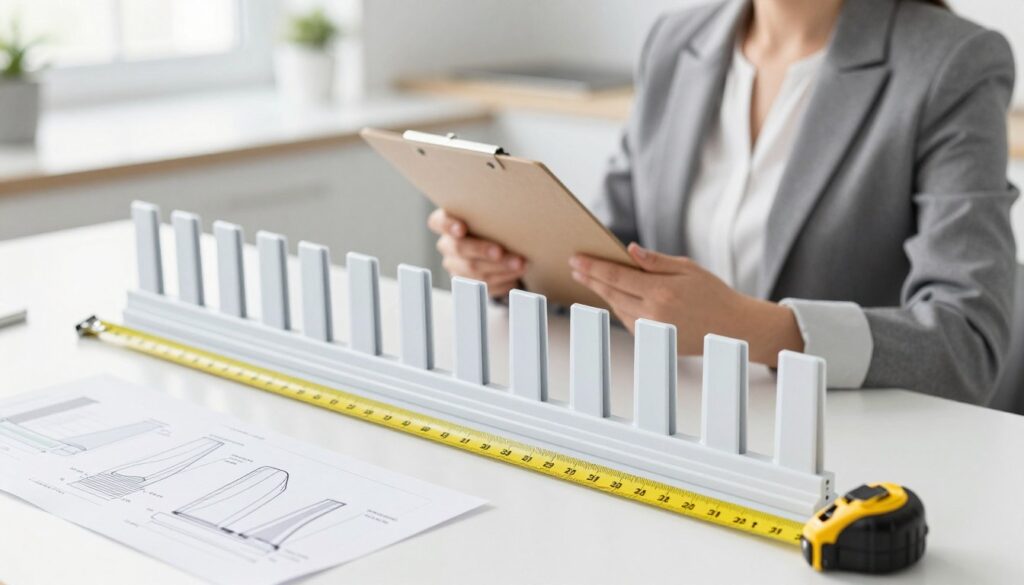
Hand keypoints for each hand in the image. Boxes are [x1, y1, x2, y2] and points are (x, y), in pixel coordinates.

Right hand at [428, 208, 526, 297]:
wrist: (498, 245)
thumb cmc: (493, 225)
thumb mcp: (490, 217)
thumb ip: (492, 216)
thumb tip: (512, 215)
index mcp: (447, 223)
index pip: (438, 222)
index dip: (448, 225)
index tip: (461, 229)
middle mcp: (447, 245)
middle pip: (459, 248)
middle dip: (482, 250)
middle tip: (500, 252)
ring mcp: (455, 266)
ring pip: (472, 269)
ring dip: (499, 267)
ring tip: (519, 264)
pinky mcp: (468, 283)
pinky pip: (483, 285)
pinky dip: (502, 280)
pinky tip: (515, 276)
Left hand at [569, 243, 802, 365]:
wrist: (733, 328)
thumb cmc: (714, 293)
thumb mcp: (687, 269)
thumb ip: (655, 261)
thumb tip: (628, 250)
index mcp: (660, 291)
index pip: (616, 276)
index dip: (593, 267)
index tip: (576, 259)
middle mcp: (652, 313)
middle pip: (611, 293)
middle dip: (590, 279)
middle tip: (575, 267)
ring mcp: (651, 330)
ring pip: (617, 308)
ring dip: (603, 293)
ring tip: (590, 278)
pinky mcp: (653, 341)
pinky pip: (629, 320)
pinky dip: (620, 306)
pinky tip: (615, 296)